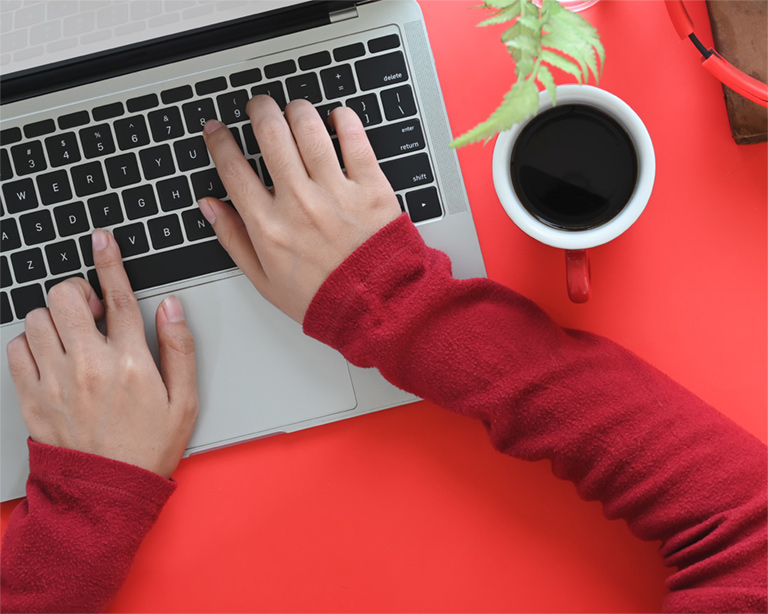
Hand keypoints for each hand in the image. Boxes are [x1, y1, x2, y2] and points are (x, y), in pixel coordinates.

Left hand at [6, 230, 198, 477]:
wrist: (108, 493)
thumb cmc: (148, 447)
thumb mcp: (184, 400)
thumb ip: (180, 348)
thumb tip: (171, 308)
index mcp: (131, 364)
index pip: (118, 297)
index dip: (110, 261)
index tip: (102, 239)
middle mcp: (90, 367)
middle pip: (66, 298)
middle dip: (76, 292)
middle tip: (88, 311)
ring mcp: (56, 382)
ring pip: (38, 318)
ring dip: (54, 318)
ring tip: (70, 337)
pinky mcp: (33, 397)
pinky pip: (17, 348)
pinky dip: (30, 343)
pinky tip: (49, 356)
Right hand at [199, 96, 401, 323]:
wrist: (377, 308)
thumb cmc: (322, 297)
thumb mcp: (264, 280)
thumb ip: (233, 239)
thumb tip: (209, 207)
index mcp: (269, 225)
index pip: (233, 168)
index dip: (219, 141)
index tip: (217, 129)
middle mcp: (299, 202)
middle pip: (269, 133)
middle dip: (258, 110)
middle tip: (258, 108)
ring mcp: (336, 191)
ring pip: (308, 127)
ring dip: (296, 110)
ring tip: (295, 112)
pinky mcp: (370, 187)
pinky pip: (354, 137)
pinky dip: (343, 118)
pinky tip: (336, 117)